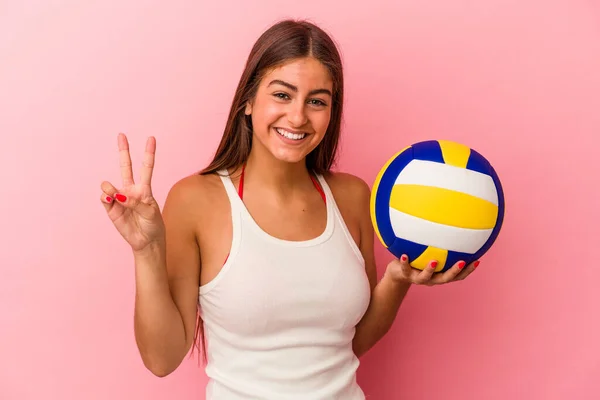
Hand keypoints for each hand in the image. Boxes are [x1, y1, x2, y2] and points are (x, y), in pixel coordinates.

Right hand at [100, 133, 164, 252]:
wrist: (146, 242)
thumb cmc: (152, 225)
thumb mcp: (150, 213)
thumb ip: (135, 202)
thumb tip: (118, 195)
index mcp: (145, 189)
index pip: (147, 167)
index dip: (149, 153)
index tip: (151, 138)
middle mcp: (131, 190)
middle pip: (126, 167)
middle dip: (124, 151)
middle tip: (121, 135)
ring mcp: (120, 198)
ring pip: (110, 186)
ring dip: (110, 188)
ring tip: (113, 195)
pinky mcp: (111, 208)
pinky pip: (105, 198)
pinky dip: (105, 197)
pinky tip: (109, 199)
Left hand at [385, 254, 479, 285]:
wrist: (397, 273)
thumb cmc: (416, 260)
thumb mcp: (428, 252)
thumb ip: (439, 245)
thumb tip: (450, 225)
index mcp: (439, 275)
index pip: (457, 275)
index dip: (468, 270)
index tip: (477, 261)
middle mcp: (431, 279)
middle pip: (445, 278)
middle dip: (455, 271)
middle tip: (463, 262)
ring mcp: (418, 278)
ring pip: (426, 277)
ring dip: (430, 269)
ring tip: (434, 261)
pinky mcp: (405, 274)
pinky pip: (405, 268)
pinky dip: (405, 262)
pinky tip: (405, 254)